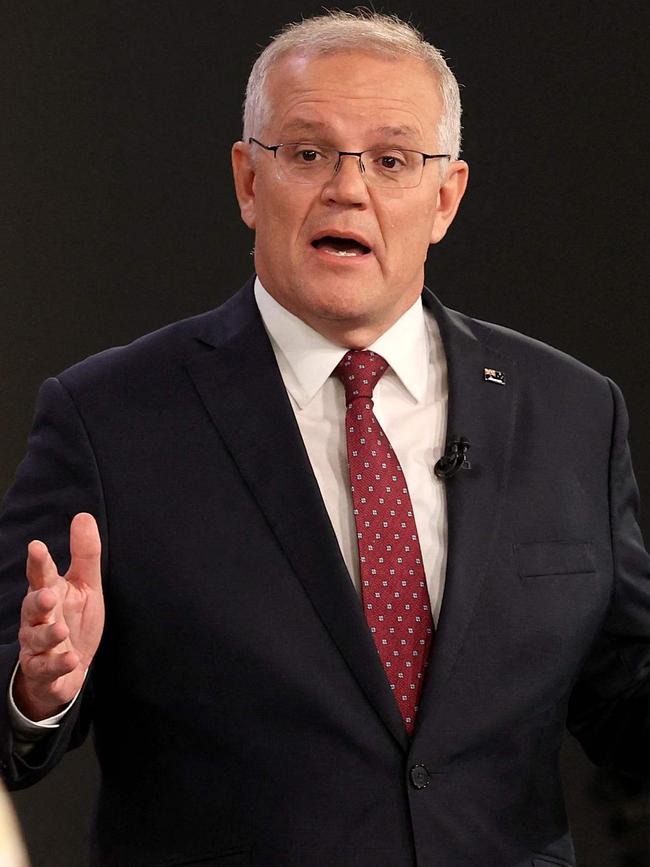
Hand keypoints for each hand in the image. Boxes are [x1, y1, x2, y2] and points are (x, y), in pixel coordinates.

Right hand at [13, 513, 104, 720]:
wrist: (66, 668)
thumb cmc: (73, 619)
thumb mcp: (85, 585)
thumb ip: (85, 553)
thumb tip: (83, 515)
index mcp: (49, 593)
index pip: (41, 575)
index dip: (38, 562)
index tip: (36, 546)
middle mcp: (38, 619)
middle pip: (32, 608)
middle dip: (37, 601)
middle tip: (48, 595)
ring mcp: (38, 647)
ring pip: (36, 640)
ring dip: (47, 635)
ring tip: (62, 631)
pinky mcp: (44, 671)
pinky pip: (47, 670)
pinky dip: (57, 666)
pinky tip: (71, 661)